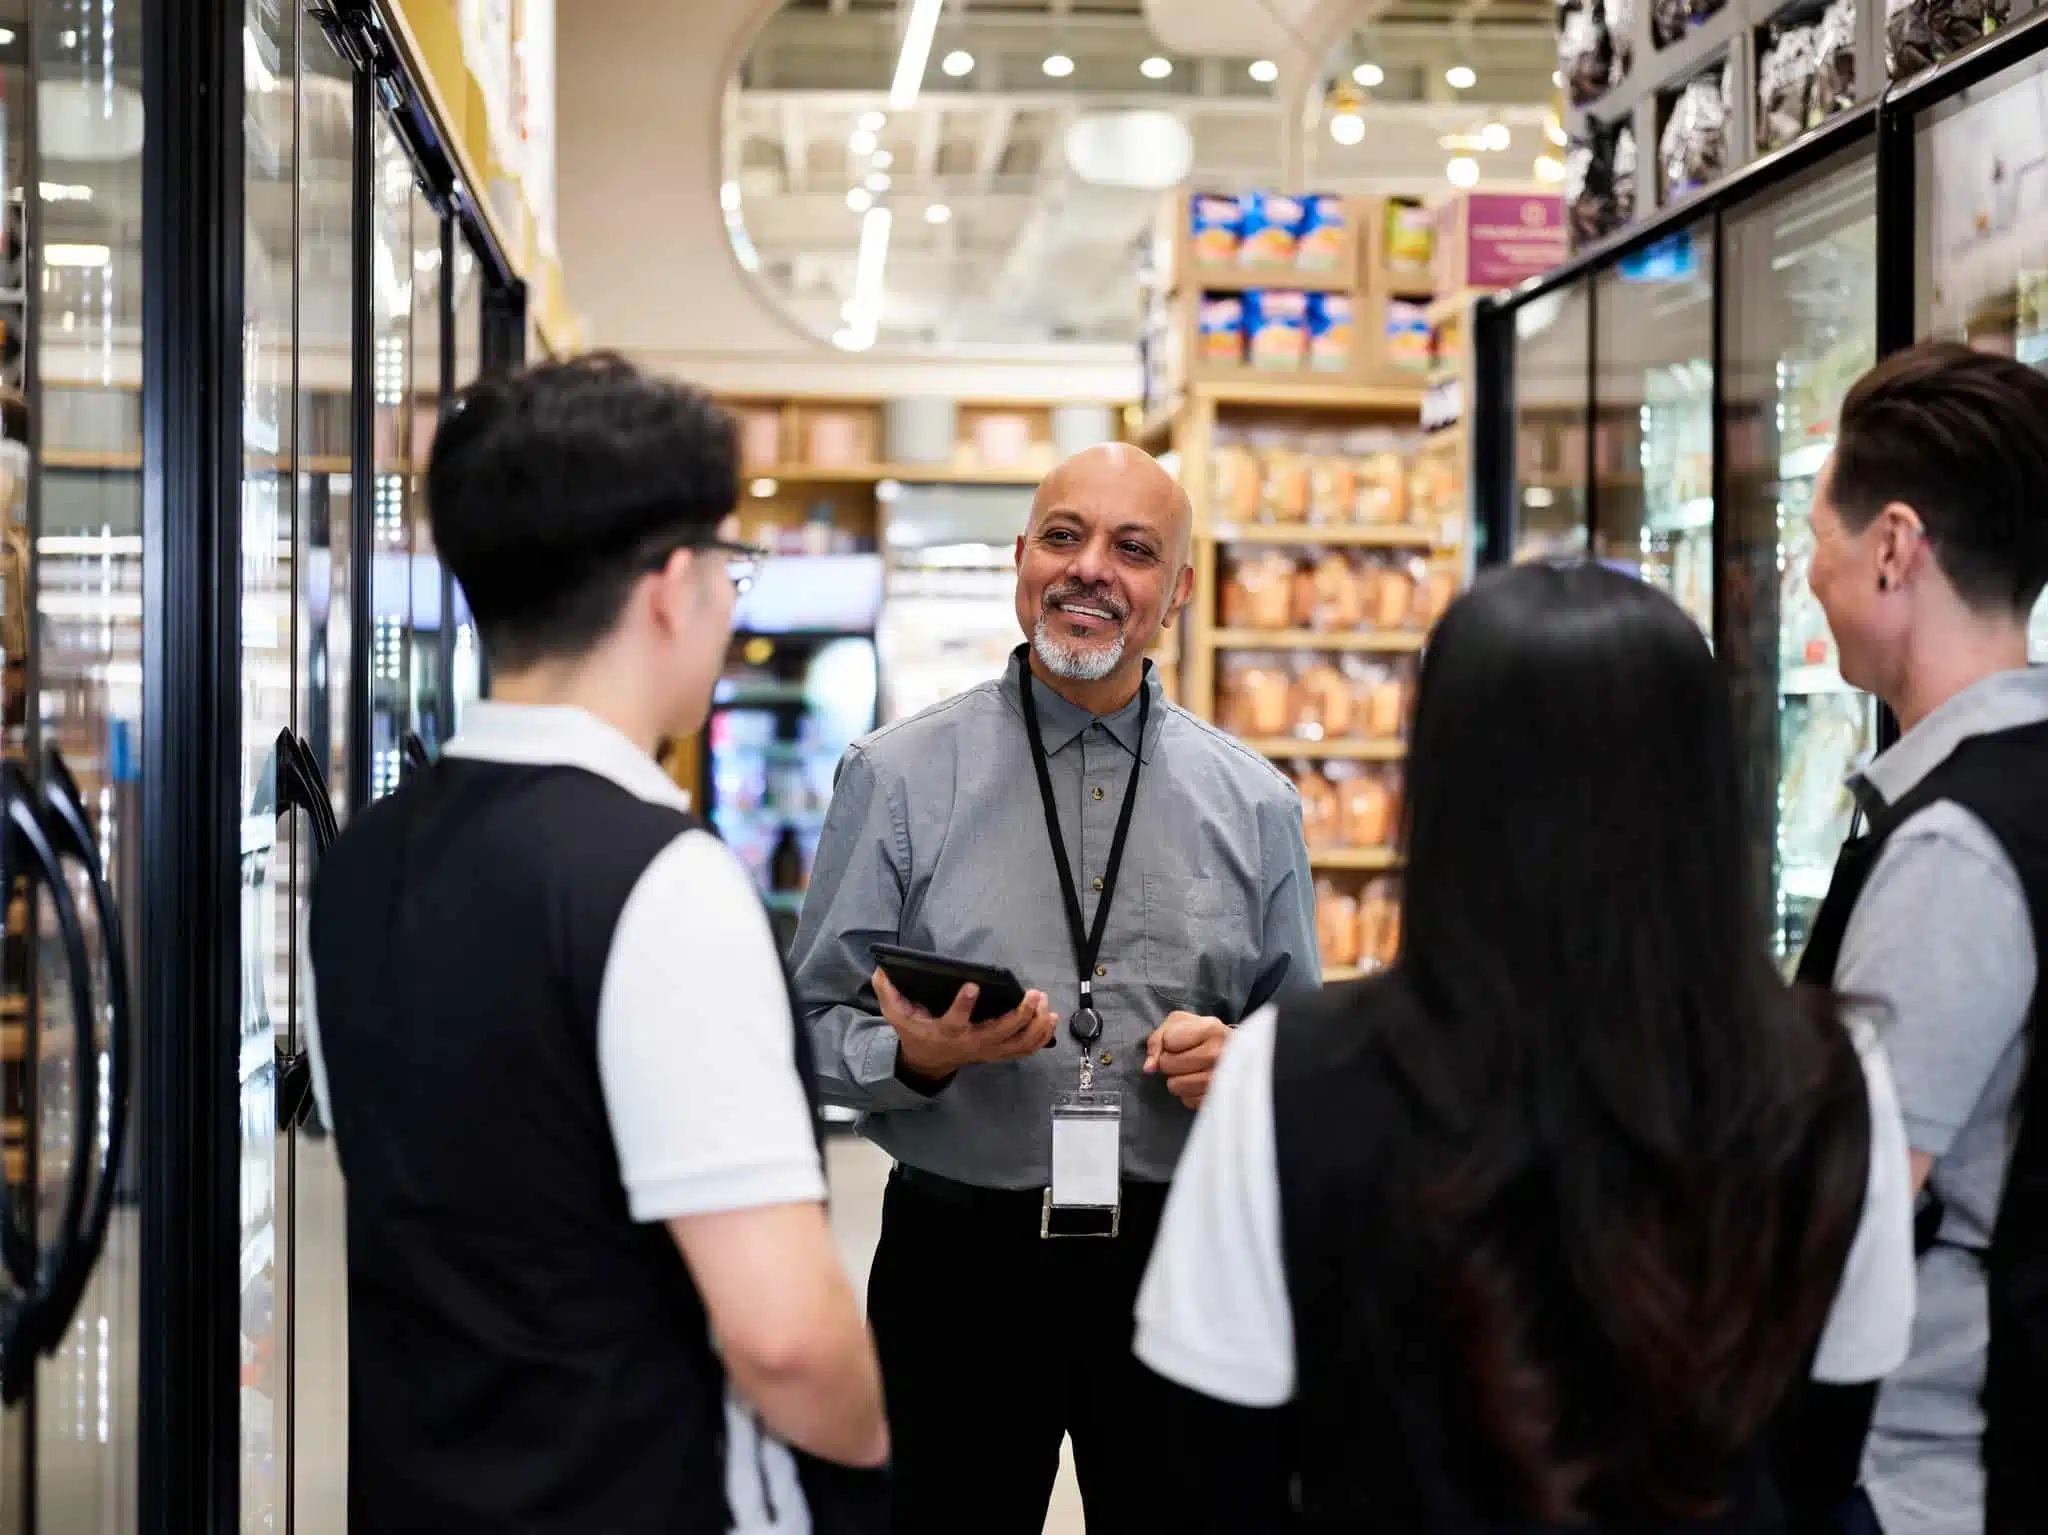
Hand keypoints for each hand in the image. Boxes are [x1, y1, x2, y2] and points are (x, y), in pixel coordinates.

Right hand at [873, 968, 1059, 1081]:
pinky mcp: (998, 1052)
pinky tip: (1051, 1018)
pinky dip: (1040, 1037)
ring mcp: (987, 1050)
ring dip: (1035, 1026)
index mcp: (946, 1031)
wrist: (928, 1061)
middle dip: (1019, 1014)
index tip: (973, 985)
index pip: (955, 1020)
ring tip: (1045, 1003)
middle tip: (1033, 994)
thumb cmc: (916, 1032)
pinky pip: (1024, 1049)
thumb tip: (879, 971)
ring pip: (1017, 1044)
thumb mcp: (896, 1014)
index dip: (964, 1004)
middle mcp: (970, 1043)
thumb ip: (888, 993)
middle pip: (1000, 1033)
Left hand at [1144, 1011, 1230, 1108]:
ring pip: (1176, 1085)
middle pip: (1168, 1065)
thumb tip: (1149, 1068)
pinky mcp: (1221, 1098)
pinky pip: (1188, 1101)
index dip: (1168, 1042)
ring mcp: (1222, 1078)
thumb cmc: (1203, 1035)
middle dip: (1170, 1062)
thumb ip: (1157, 1040)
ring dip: (1178, 1079)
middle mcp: (1220, 1053)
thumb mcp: (1180, 1024)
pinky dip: (1188, 1094)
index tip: (1183, 1041)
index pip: (1168, 1041)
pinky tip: (1198, 1083)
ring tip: (1192, 1070)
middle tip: (1186, 1058)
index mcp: (1211, 1029)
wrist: (1236, 1052)